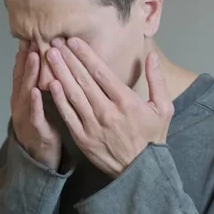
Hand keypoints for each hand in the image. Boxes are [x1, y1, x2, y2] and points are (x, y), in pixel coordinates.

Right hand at [11, 40, 61, 170]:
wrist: (39, 157)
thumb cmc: (43, 126)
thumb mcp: (41, 102)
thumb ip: (42, 83)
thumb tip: (49, 61)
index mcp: (23, 96)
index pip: (23, 70)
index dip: (25, 52)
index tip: (29, 33)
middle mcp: (20, 103)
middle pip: (22, 76)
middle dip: (25, 56)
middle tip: (30, 37)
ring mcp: (25, 116)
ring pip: (26, 91)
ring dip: (29, 74)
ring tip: (32, 57)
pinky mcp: (35, 129)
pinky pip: (34, 114)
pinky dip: (34, 103)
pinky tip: (36, 91)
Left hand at [46, 38, 173, 176]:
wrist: (140, 171)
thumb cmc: (152, 139)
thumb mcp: (163, 109)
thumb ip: (156, 81)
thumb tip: (151, 56)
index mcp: (126, 102)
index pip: (101, 73)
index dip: (86, 55)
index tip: (73, 41)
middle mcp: (107, 112)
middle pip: (83, 80)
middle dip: (69, 59)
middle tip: (55, 42)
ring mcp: (93, 126)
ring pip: (73, 94)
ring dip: (60, 73)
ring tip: (50, 57)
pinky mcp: (83, 138)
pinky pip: (68, 115)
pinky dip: (59, 99)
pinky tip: (51, 84)